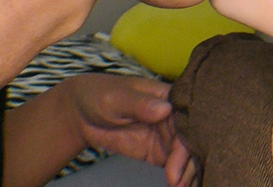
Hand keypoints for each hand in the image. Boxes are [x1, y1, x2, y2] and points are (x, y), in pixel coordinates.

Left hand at [63, 74, 198, 186]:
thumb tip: (164, 109)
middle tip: (178, 182)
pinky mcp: (159, 153)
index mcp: (169, 98)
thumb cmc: (100, 95)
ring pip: (186, 156)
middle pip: (190, 140)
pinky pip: (174, 166)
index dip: (187, 139)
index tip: (178, 161)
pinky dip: (180, 177)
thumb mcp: (116, 98)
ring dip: (188, 173)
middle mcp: (174, 118)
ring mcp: (167, 137)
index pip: (187, 119)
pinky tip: (180, 186)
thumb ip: (140, 104)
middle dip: (189, 162)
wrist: (82, 113)